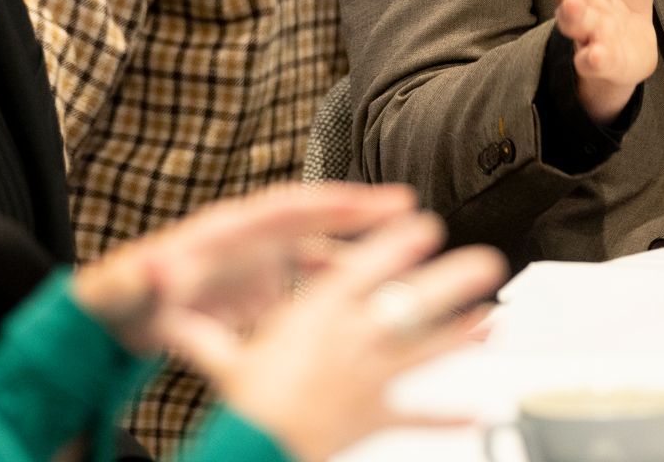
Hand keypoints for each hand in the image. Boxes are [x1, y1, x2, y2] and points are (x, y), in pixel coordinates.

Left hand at [70, 182, 416, 353]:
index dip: (329, 202)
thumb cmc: (120, 301)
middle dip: (359, 211)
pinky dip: (339, 285)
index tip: (370, 199)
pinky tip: (370, 299)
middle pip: (311, 218)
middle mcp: (246, 240)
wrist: (117, 318)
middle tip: (409, 205)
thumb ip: (140, 280)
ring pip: (317, 249)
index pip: (283, 208)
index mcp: (221, 232)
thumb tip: (152, 269)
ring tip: (406, 251)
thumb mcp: (125, 292)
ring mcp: (256, 264)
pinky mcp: (258, 290)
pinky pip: (307, 282)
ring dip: (357, 249)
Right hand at [169, 210, 506, 461]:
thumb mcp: (224, 363)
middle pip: (408, 304)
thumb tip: (171, 319)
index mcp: (314, 318)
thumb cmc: (242, 405)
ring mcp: (367, 380)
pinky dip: (446, 417)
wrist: (256, 452)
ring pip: (423, 351)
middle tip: (487, 262)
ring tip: (492, 320)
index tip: (424, 225)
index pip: (362, 269)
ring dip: (461, 334)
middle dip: (450, 281)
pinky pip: (414, 417)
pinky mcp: (372, 418)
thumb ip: (204, 338)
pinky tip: (477, 412)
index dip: (395, 244)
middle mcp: (348, 342)